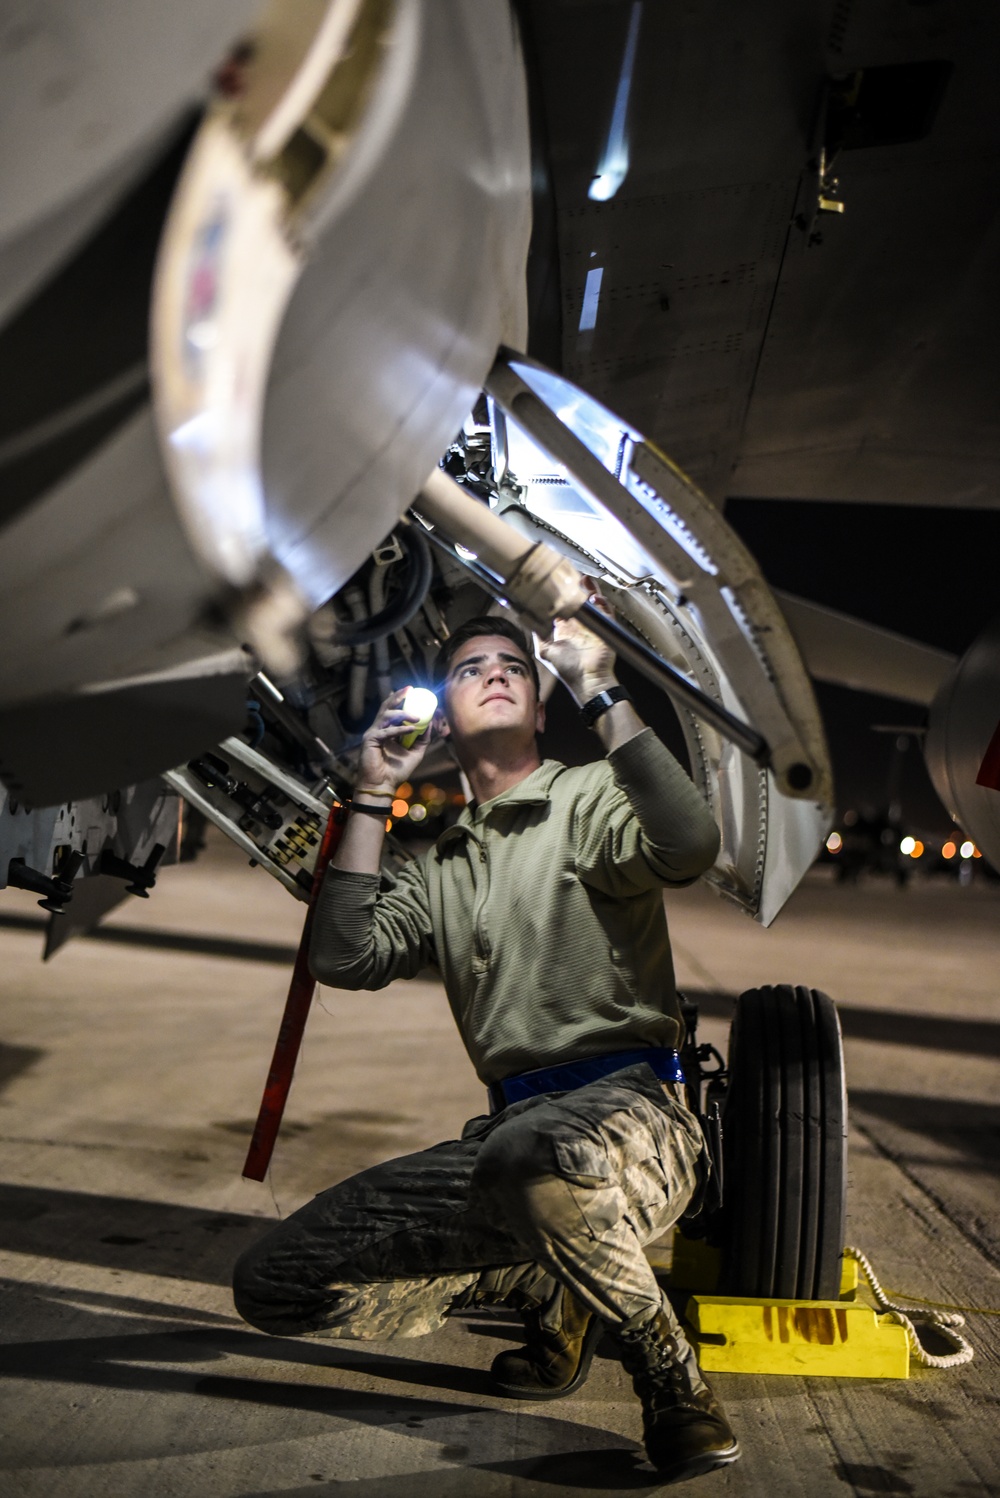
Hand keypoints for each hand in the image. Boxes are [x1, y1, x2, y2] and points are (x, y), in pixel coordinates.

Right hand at [355, 687, 436, 794]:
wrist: (383, 785)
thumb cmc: (396, 771)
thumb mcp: (416, 753)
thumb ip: (423, 739)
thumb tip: (431, 724)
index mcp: (388, 730)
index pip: (394, 710)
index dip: (401, 700)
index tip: (413, 692)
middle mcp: (379, 729)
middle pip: (386, 707)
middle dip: (398, 697)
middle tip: (409, 689)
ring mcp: (373, 733)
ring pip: (386, 716)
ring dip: (403, 714)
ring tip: (417, 717)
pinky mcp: (370, 740)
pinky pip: (386, 731)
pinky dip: (400, 729)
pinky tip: (411, 729)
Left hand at [537, 584, 616, 705]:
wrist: (588, 681)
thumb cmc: (567, 670)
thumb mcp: (545, 650)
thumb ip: (537, 633)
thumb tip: (525, 617)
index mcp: (564, 630)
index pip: (562, 607)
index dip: (560, 595)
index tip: (555, 584)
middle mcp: (578, 626)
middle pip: (579, 601)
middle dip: (577, 588)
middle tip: (573, 578)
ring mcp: (592, 627)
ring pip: (593, 603)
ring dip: (590, 591)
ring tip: (585, 582)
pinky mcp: (605, 629)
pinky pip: (606, 612)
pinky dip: (602, 603)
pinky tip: (595, 598)